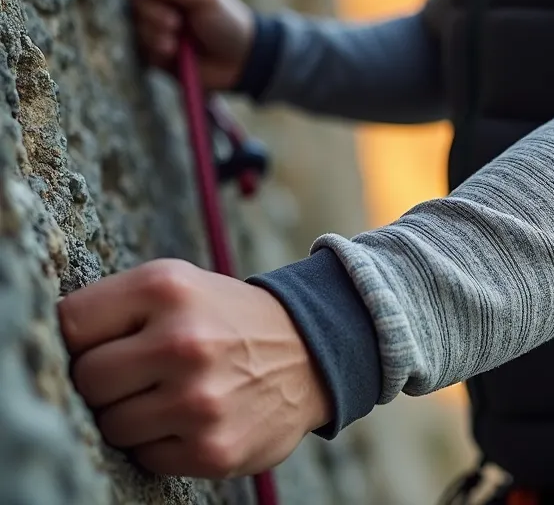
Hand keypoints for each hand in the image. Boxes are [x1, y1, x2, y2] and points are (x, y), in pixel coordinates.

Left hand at [58, 259, 330, 478]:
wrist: (312, 355)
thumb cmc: (227, 321)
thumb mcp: (179, 285)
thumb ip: (114, 306)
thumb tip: (52, 350)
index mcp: (166, 288)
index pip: (71, 325)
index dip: (87, 339)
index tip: (113, 341)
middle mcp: (183, 342)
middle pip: (87, 380)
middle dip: (110, 380)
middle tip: (147, 372)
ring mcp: (198, 401)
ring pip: (111, 424)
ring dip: (134, 415)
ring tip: (174, 394)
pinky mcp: (212, 449)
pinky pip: (146, 456)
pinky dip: (162, 442)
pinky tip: (194, 419)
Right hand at [132, 0, 255, 89]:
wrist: (242, 61)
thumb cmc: (228, 23)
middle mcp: (161, 9)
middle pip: (135, 5)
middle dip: (152, 15)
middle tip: (175, 23)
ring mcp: (158, 33)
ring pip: (136, 29)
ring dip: (154, 34)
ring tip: (175, 43)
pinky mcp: (159, 57)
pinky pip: (142, 51)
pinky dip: (155, 51)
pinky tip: (173, 53)